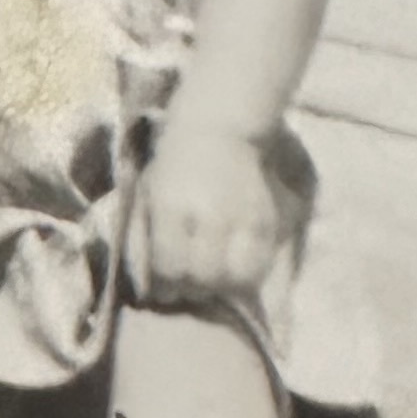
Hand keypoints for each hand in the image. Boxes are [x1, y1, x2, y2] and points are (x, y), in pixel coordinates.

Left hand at [123, 131, 282, 312]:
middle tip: (188, 287)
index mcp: (172, 207)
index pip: (170, 266)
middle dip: (193, 290)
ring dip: (223, 288)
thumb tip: (158, 285)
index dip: (165, 287)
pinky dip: (247, 276)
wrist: (216, 127)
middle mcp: (209, 214)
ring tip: (213, 282)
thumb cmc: (174, 163)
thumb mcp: (151, 194)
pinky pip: (260, 264)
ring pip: (237, 278)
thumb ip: (154, 237)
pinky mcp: (265, 220)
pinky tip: (234, 270)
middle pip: (204, 277)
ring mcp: (242, 218)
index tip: (162, 290)